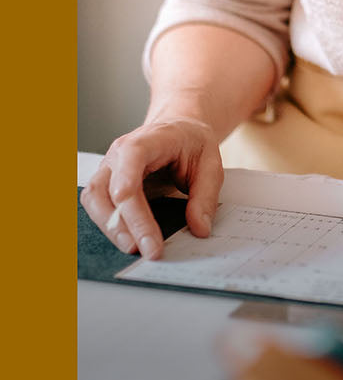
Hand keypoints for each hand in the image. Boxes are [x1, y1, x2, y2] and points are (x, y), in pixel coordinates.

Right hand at [80, 117, 222, 260]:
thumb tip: (199, 229)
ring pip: (93, 199)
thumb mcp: (211, 163)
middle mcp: (119, 154)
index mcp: (145, 142)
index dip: (133, 206)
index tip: (147, 236)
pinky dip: (109, 224)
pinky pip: (98, 205)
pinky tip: (128, 238)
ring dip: (110, 227)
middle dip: (119, 224)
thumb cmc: (192, 142)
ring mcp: (109, 168)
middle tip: (141, 250)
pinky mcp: (108, 183)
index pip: (128, 172)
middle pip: (104, 190)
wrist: (179, 129)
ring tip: (134, 248)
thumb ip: (205, 196)